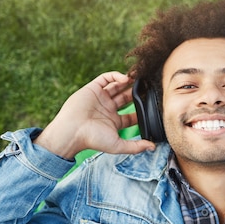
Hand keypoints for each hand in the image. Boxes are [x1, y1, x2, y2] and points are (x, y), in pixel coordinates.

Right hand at [34, 72, 155, 158]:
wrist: (72, 130)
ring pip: (117, 86)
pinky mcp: (93, 88)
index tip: (151, 105)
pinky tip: (125, 78)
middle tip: (148, 87)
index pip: (131, 115)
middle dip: (136, 93)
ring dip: (128, 82)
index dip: (141, 110)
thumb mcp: (117, 145)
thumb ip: (135, 146)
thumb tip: (153, 147)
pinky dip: (116, 76)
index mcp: (114, 122)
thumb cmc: (92, 139)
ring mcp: (100, 98)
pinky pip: (105, 78)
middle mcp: (108, 109)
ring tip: (139, 79)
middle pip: (126, 98)